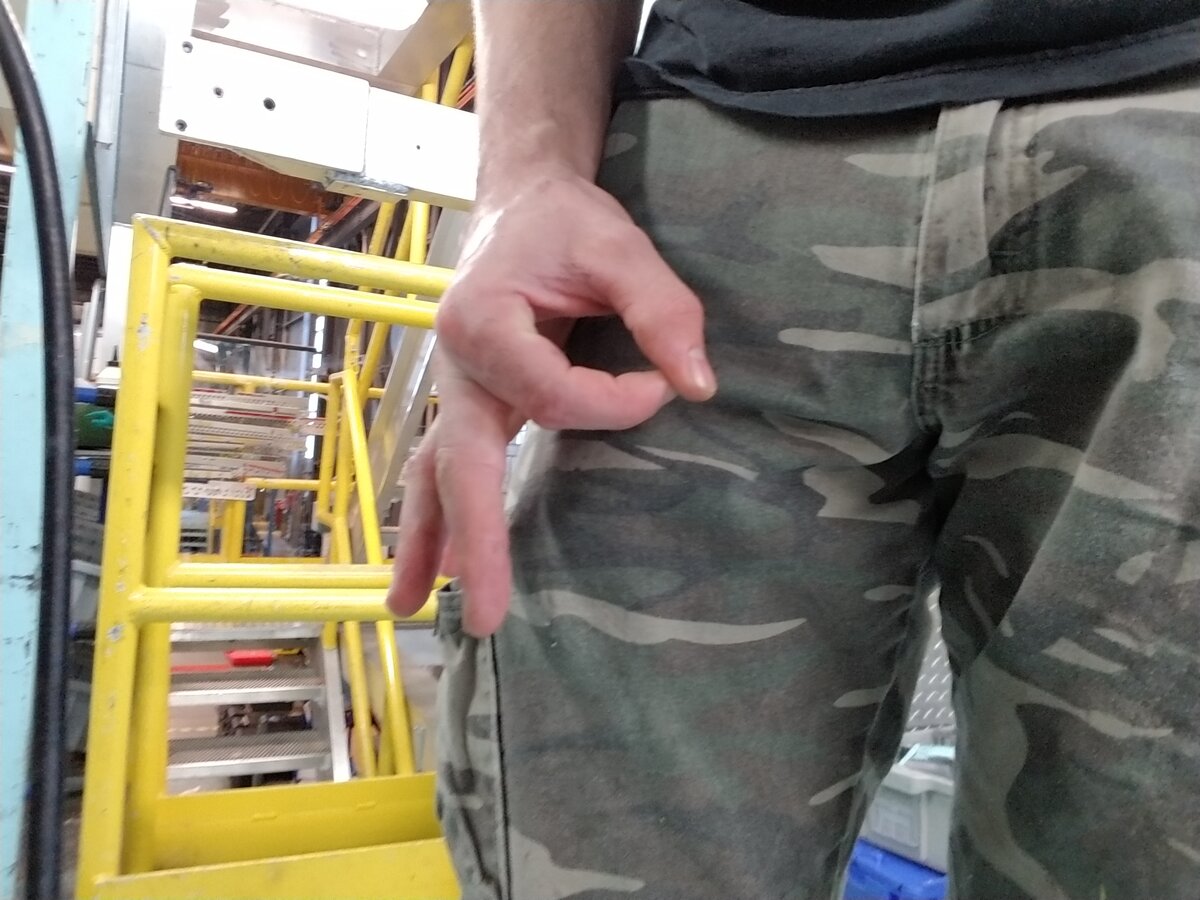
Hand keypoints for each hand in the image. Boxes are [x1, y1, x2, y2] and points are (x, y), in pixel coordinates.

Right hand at [386, 173, 714, 634]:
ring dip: (426, 540)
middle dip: (475, 540)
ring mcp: (457, 387)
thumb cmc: (567, 221)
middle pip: (460, 463)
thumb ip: (660, 308)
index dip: (614, 402)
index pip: (550, 397)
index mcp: (483, 320)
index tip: (664, 383)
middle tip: (486, 613)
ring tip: (407, 605)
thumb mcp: (619, 245)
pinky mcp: (472, 401)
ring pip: (434, 473)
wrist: (522, 201)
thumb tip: (696, 386)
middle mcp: (455, 363)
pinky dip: (437, 515)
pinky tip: (434, 563)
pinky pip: (448, 464)